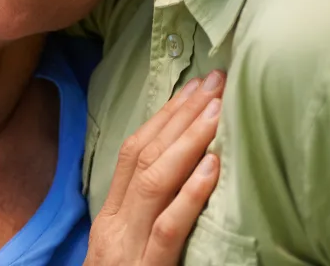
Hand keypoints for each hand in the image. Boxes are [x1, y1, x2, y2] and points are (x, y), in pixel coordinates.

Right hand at [84, 71, 224, 265]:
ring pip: (153, 181)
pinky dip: (190, 194)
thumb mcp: (124, 250)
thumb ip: (142, 216)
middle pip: (142, 154)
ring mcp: (127, 248)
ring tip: (219, 110)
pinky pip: (168, 229)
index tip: (195, 86)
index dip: (164, 114)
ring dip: (188, 140)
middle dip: (180, 114)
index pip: (131, 150)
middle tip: (216, 81)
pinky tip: (212, 167)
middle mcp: (113, 224)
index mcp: (109, 216)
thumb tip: (180, 174)